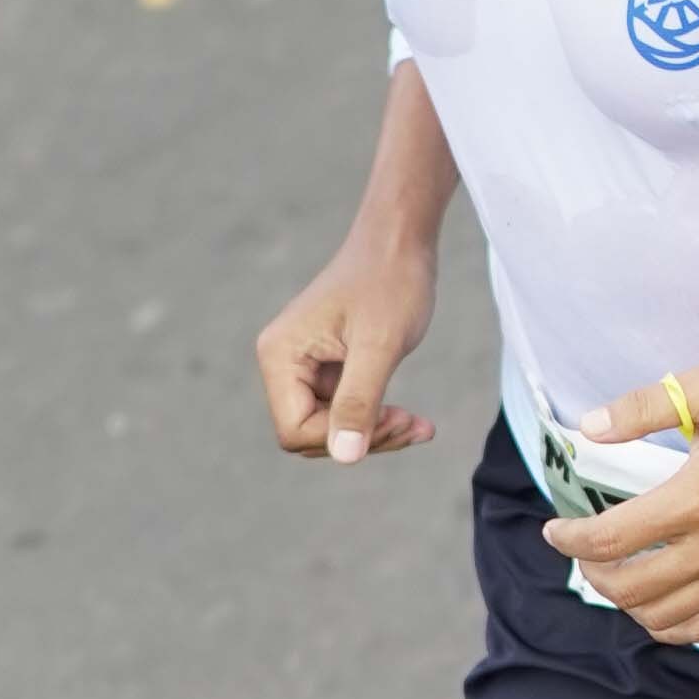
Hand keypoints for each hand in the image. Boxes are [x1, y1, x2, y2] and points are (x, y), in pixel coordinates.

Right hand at [255, 236, 438, 461]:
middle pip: (311, 435)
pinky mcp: (326, 367)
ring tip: (418, 424)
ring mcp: (302, 366)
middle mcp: (281, 362)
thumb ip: (358, 402)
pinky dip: (378, 418)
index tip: (392, 418)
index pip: (295, 430)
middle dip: (363, 438)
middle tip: (412, 423)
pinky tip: (414, 419)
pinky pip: (345, 411)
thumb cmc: (390, 282)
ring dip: (375, 433)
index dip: (342, 437)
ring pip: (331, 429)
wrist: (401, 241)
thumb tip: (345, 456)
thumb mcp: (379, 346)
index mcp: (279, 355)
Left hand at [546, 364, 698, 646]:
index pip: (612, 539)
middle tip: (583, 550)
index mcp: (697, 500)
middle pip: (628, 586)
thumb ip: (643, 406)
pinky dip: (663, 624)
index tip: (556, 530)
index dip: (571, 539)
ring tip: (615, 573)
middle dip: (592, 572)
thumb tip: (590, 428)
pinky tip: (652, 600)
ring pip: (658, 616)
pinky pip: (697, 629)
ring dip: (623, 600)